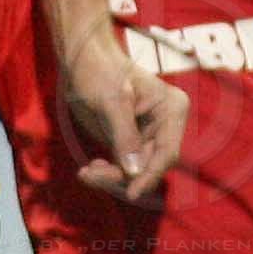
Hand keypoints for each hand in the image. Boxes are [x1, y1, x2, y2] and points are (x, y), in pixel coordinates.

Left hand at [63, 30, 188, 207]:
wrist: (81, 60)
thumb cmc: (99, 70)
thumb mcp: (111, 101)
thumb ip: (124, 135)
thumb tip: (135, 171)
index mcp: (171, 109)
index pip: (167, 152)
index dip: (150, 175)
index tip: (131, 193)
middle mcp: (165, 125)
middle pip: (150, 166)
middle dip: (123, 176)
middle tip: (90, 175)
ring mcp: (148, 135)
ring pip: (136, 171)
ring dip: (111, 177)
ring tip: (86, 173)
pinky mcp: (131, 143)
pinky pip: (124, 167)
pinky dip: (108, 172)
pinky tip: (89, 170)